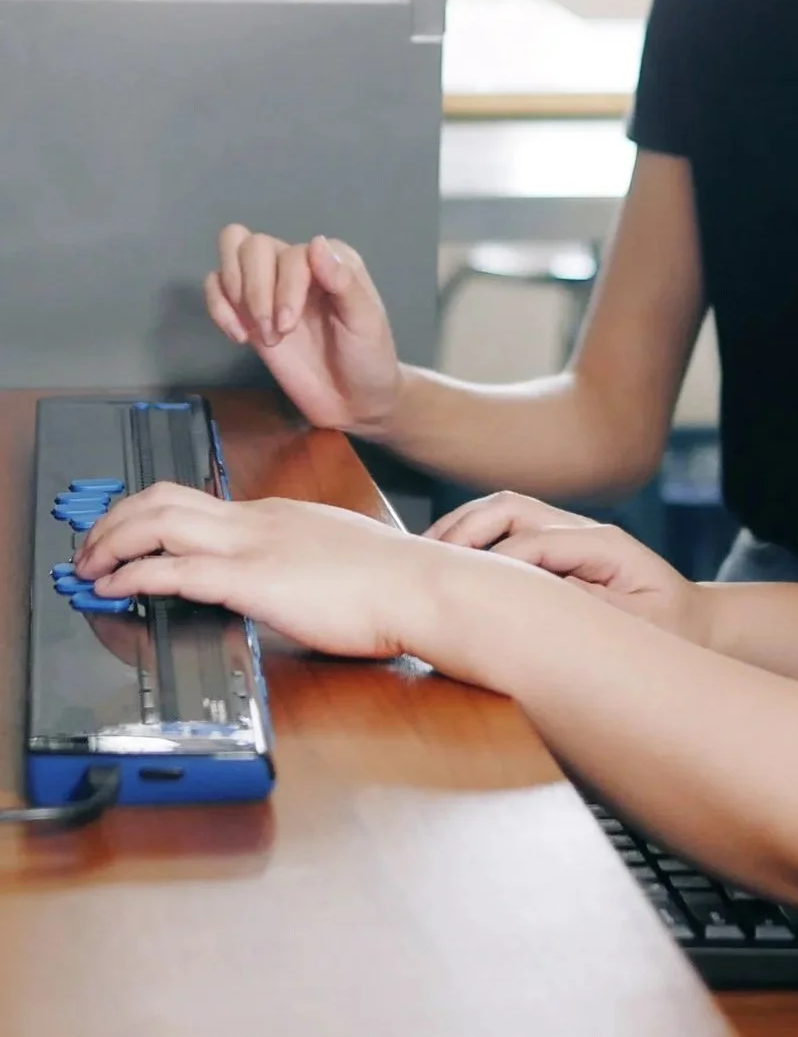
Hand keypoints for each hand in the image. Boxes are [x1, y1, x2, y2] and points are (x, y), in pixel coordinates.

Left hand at [75, 483, 423, 658]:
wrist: (419, 584)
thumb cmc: (391, 579)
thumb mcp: (334, 554)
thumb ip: (298, 559)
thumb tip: (280, 580)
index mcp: (274, 515)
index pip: (193, 501)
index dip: (144, 515)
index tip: (124, 537)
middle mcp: (257, 519)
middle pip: (163, 498)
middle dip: (113, 521)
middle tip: (90, 549)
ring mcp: (254, 545)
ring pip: (158, 521)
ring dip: (111, 542)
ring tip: (89, 566)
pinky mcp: (254, 580)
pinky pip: (176, 569)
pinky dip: (134, 575)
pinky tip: (115, 588)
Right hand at [207, 226, 401, 435]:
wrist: (354, 401)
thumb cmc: (368, 359)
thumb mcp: (366, 322)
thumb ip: (344, 282)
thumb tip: (315, 242)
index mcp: (331, 259)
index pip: (291, 253)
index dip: (284, 287)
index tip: (289, 325)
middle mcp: (298, 264)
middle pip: (253, 246)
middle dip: (256, 291)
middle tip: (275, 333)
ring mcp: (270, 285)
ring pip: (232, 252)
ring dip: (236, 295)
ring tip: (258, 334)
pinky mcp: (248, 311)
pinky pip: (215, 285)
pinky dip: (218, 307)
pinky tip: (238, 337)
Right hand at [427, 491, 708, 643]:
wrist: (697, 625)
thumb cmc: (672, 633)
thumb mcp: (641, 632)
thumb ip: (591, 617)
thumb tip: (536, 609)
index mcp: (604, 544)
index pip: (531, 541)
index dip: (491, 565)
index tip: (454, 595)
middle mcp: (581, 530)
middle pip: (510, 508)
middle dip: (464, 531)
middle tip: (424, 565)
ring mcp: (567, 534)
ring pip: (502, 511)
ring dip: (461, 530)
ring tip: (424, 561)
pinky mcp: (556, 548)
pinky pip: (505, 530)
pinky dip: (471, 541)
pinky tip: (445, 567)